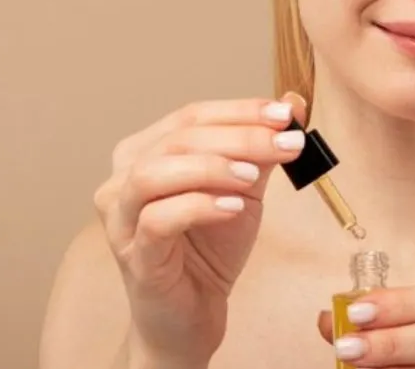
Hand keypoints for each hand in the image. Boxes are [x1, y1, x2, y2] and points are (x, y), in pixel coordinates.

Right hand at [93, 93, 307, 367]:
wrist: (193, 313)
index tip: (287, 114)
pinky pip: (157, 220)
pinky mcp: (133, 254)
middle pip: (178, 139)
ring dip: (212, 167)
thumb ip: (262, 149)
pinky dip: (198, 207)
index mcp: (145, 152)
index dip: (240, 111)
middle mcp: (123, 178)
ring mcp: (122, 217)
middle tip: (286, 142)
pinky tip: (233, 208)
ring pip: (155, 173)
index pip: (191, 116)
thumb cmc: (210, 248)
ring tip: (253, 177)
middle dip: (240, 136)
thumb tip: (293, 102)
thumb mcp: (244, 190)